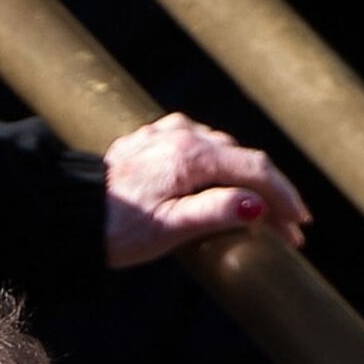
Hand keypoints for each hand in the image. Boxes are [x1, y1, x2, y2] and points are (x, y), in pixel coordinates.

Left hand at [103, 112, 309, 265]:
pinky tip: (221, 183)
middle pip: (242, 160)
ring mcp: (166, 134)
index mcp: (192, 155)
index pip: (255, 170)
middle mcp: (182, 134)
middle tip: (287, 228)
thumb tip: (257, 204)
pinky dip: (217, 167)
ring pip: (221, 151)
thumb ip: (216, 212)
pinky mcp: (151, 141)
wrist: (64, 213)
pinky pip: (197, 147)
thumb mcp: (170, 229)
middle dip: (269, 193)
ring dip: (244, 179)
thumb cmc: (115, 228)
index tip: (299, 225)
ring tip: (261, 211)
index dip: (283, 197)